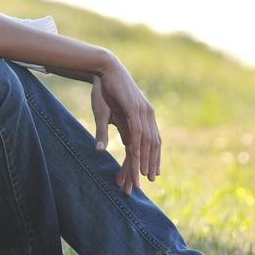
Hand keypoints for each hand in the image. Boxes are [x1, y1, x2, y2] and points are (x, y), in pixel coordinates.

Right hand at [90, 58, 160, 195]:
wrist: (103, 69)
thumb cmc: (104, 92)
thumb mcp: (106, 117)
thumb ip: (109, 133)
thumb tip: (111, 148)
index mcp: (142, 119)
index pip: (149, 144)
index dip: (148, 161)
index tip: (146, 178)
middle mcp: (147, 116)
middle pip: (151, 146)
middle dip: (147, 166)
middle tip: (143, 185)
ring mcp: (142, 112)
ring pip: (146, 142)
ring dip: (143, 161)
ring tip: (140, 177)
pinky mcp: (134, 108)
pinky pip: (137, 131)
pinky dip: (137, 146)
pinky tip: (135, 158)